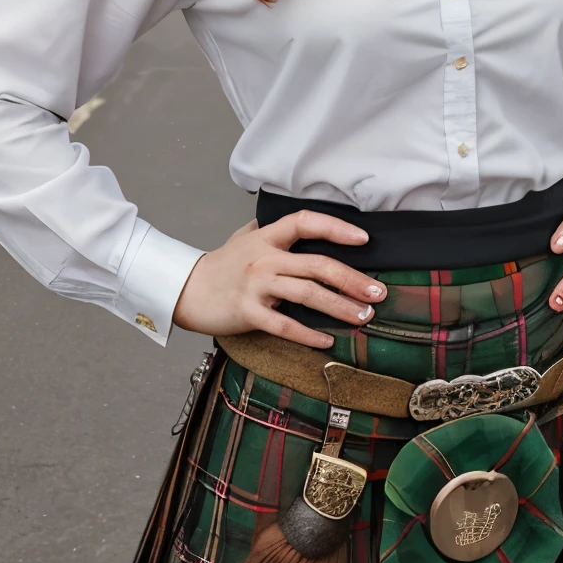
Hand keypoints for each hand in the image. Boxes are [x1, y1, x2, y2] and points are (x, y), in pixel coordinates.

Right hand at [172, 212, 382, 349]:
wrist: (185, 290)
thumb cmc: (218, 265)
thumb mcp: (242, 238)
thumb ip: (267, 229)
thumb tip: (290, 221)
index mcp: (266, 237)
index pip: (305, 222)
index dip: (336, 228)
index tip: (364, 239)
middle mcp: (264, 259)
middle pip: (317, 265)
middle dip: (352, 279)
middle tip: (377, 293)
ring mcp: (256, 286)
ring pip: (307, 295)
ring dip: (339, 307)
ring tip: (363, 317)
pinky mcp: (248, 312)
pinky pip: (284, 324)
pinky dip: (308, 334)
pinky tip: (327, 341)